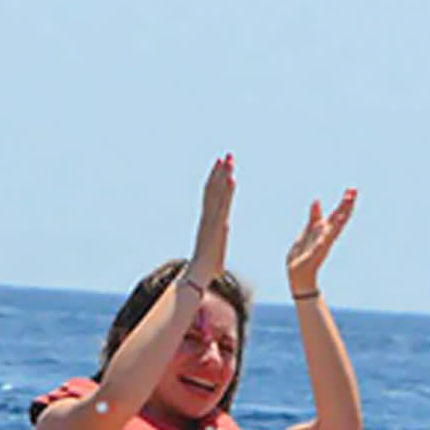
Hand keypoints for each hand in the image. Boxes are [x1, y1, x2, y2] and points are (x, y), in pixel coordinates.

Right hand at [189, 154, 235, 280]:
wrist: (197, 275)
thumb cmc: (206, 268)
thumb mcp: (214, 253)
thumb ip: (216, 246)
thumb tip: (217, 251)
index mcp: (207, 221)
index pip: (210, 195)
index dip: (215, 179)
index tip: (220, 164)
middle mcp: (208, 217)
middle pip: (213, 189)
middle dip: (220, 171)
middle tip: (226, 154)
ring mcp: (211, 220)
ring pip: (217, 193)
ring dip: (223, 176)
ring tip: (229, 160)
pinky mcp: (217, 226)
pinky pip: (222, 204)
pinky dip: (226, 191)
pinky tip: (232, 178)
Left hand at [285, 189, 357, 296]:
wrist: (299, 274)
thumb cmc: (304, 253)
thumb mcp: (308, 230)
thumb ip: (314, 216)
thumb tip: (316, 199)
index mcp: (324, 230)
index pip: (337, 214)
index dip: (344, 202)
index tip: (352, 190)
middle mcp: (326, 237)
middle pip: (339, 219)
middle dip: (346, 206)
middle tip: (354, 192)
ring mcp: (322, 245)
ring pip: (333, 230)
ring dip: (340, 220)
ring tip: (346, 209)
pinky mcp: (315, 255)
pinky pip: (321, 244)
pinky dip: (325, 238)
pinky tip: (329, 232)